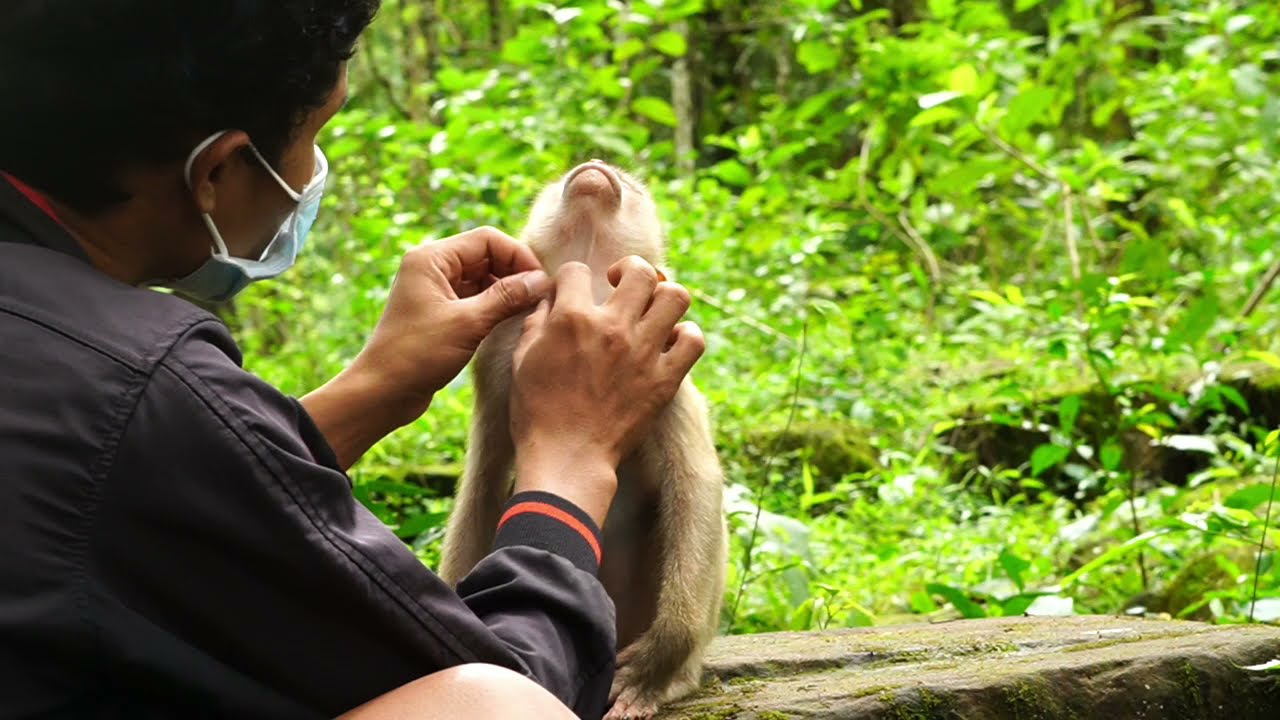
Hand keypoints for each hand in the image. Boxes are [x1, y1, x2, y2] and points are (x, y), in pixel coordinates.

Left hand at [350, 226, 551, 426]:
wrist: (382, 393)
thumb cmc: (416, 355)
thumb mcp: (468, 323)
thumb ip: (506, 298)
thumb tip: (541, 281)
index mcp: (431, 259)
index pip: (487, 240)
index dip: (518, 256)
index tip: (540, 282)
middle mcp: (432, 268)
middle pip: (486, 256)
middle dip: (514, 273)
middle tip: (539, 297)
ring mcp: (436, 290)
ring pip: (483, 278)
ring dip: (507, 290)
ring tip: (529, 309)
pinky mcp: (441, 312)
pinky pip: (476, 298)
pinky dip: (495, 305)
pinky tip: (511, 320)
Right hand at [509, 256, 705, 513]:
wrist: (567, 458)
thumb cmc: (537, 412)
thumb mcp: (522, 359)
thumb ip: (537, 320)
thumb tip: (550, 296)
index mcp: (571, 319)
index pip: (577, 270)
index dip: (572, 279)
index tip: (573, 294)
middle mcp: (612, 327)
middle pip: (639, 271)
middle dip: (628, 271)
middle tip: (621, 287)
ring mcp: (643, 352)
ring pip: (675, 295)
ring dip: (663, 297)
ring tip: (650, 311)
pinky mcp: (665, 379)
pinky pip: (693, 339)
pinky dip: (685, 335)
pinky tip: (668, 343)